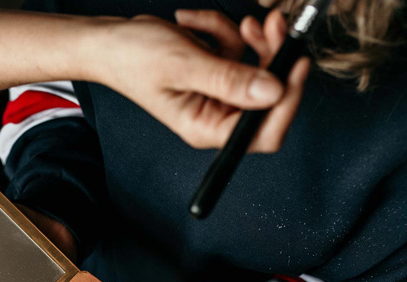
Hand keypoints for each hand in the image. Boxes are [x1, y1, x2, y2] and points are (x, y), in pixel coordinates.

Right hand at [92, 9, 309, 149]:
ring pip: (257, 67)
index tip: (297, 65)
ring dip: (246, 39)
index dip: (287, 102)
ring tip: (231, 23)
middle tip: (273, 25)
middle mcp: (216, 116)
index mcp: (206, 128)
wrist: (110, 41)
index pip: (262, 133)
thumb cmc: (133, 59)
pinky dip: (224, 31)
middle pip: (267, 96)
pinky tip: (199, 23)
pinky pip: (238, 50)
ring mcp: (218, 93)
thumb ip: (229, 80)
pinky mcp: (217, 72)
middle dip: (271, 56)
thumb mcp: (184, 65)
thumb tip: (272, 91)